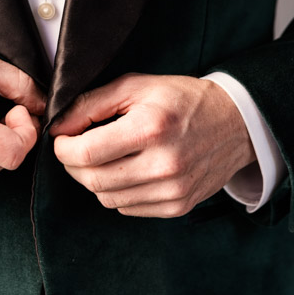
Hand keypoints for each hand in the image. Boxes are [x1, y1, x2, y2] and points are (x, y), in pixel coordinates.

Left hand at [50, 74, 255, 217]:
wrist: (235, 123)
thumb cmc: (181, 99)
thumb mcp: (135, 86)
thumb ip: (91, 104)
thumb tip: (58, 127)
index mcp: (150, 129)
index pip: (86, 154)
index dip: (63, 148)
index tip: (62, 139)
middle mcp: (163, 165)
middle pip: (92, 180)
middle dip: (73, 165)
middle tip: (75, 149)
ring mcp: (173, 191)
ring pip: (107, 198)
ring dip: (94, 179)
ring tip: (103, 157)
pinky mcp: (178, 206)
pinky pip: (128, 209)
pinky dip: (117, 192)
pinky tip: (126, 170)